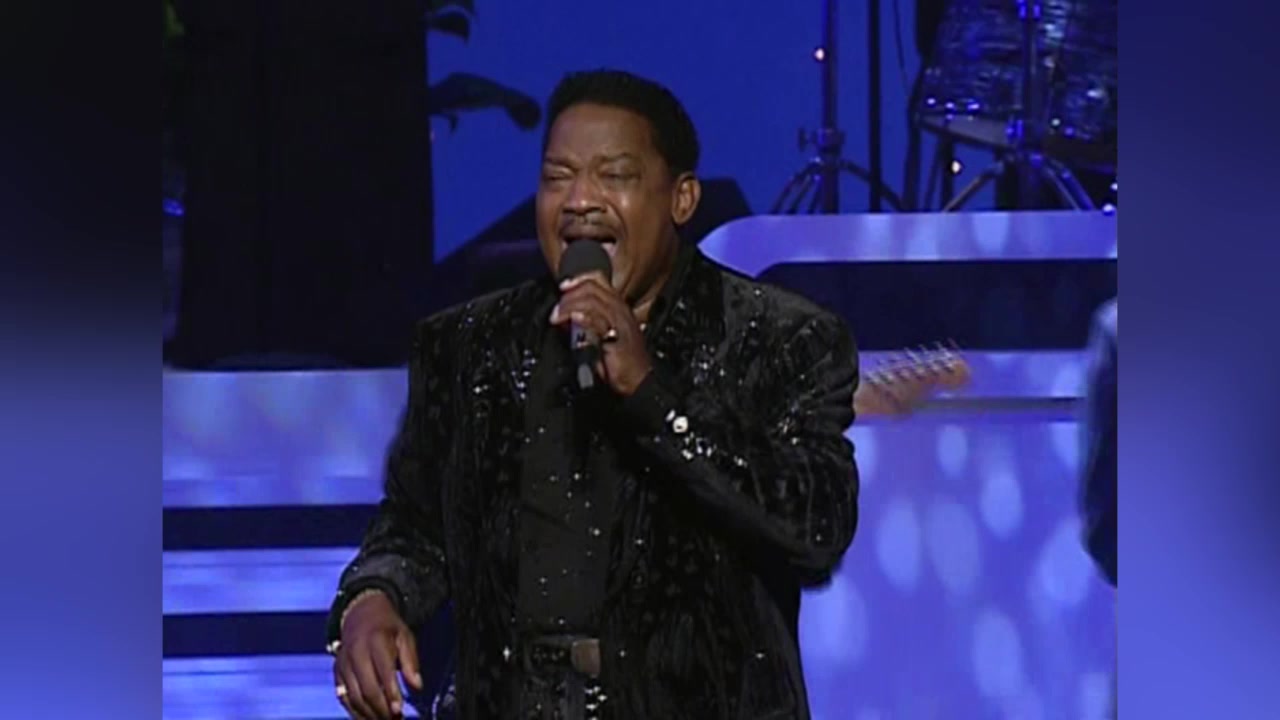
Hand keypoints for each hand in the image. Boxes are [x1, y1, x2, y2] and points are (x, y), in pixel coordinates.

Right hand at [333, 592, 421, 718]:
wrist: (360, 614)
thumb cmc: (387, 628)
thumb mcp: (405, 637)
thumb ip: (411, 662)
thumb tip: (417, 686)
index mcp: (375, 641)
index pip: (383, 671)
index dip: (391, 693)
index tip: (399, 710)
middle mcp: (356, 652)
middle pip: (366, 688)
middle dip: (381, 709)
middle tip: (395, 718)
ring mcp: (344, 663)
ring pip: (353, 696)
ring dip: (369, 713)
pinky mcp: (337, 672)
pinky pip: (343, 696)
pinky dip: (355, 711)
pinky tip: (368, 718)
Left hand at [550, 273, 651, 395]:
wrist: (639, 381)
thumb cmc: (622, 363)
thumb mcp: (602, 336)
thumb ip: (587, 323)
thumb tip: (565, 317)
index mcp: (618, 307)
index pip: (598, 279)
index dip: (578, 279)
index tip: (562, 287)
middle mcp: (620, 310)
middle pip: (592, 287)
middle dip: (569, 295)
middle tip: (556, 309)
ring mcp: (620, 321)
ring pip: (592, 300)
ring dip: (569, 306)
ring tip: (557, 317)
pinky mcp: (617, 335)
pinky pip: (597, 320)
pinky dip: (582, 318)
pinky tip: (573, 320)